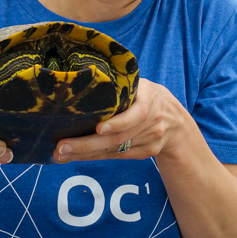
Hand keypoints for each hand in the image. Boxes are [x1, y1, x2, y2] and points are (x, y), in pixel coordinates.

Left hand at [52, 78, 190, 161]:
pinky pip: (117, 157)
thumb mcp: (141, 86)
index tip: (99, 128)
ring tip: (60, 154)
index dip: (118, 123)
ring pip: (114, 149)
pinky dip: (95, 157)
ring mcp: (150, 141)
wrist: (176, 122)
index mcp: (149, 99)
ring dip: (85, 154)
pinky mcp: (145, 153)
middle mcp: (151, 122)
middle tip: (61, 147)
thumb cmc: (148, 97)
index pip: (136, 114)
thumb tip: (83, 80)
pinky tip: (76, 157)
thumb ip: (122, 87)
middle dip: (86, 144)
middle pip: (118, 138)